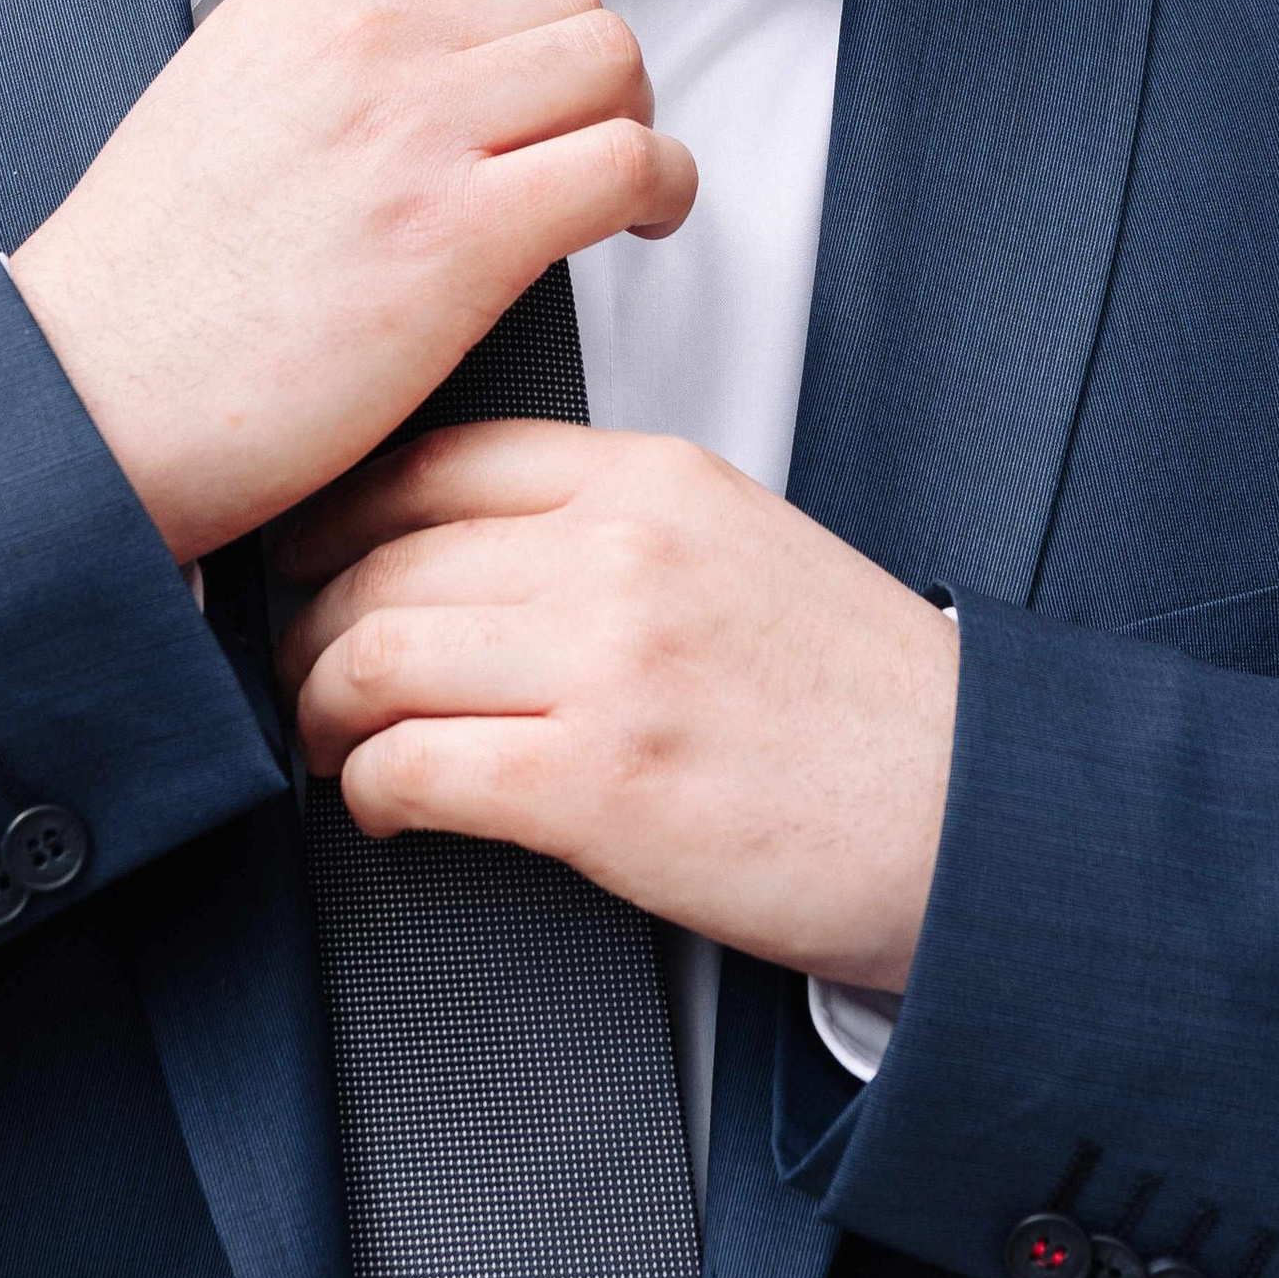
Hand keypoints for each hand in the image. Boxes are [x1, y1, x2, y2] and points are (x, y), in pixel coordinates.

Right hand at [4, 0, 694, 558]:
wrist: (85, 398)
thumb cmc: (138, 301)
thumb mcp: (210, 114)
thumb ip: (314, 77)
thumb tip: (417, 90)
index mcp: (294, 9)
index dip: (530, 22)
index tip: (538, 85)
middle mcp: (361, 46)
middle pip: (560, 3)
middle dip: (598, 73)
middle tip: (594, 140)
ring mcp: (415, 132)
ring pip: (609, 62)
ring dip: (638, 122)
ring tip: (628, 187)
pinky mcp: (461, 234)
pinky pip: (626, 162)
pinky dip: (662, 186)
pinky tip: (647, 225)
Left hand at [275, 423, 960, 991]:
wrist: (973, 816)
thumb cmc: (865, 704)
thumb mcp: (740, 546)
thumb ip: (613, 523)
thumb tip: (465, 552)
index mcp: (655, 478)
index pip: (435, 461)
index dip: (340, 516)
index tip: (307, 558)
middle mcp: (621, 551)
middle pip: (381, 562)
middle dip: (311, 630)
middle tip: (305, 676)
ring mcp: (608, 664)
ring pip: (372, 658)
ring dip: (325, 716)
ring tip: (338, 748)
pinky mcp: (598, 785)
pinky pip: (413, 767)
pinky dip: (372, 794)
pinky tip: (389, 808)